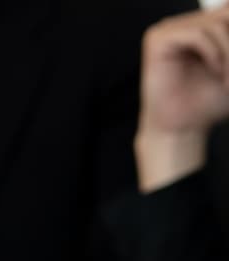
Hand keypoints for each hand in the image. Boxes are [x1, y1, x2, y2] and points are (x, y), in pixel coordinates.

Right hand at [136, 6, 228, 189]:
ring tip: (227, 79)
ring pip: (216, 24)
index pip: (228, 12)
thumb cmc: (208, 103)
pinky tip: (214, 71)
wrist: (181, 129)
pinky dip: (213, 53)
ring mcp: (169, 30)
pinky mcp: (157, 39)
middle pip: (226, 13)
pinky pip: (197, 34)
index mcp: (202, 27)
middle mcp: (184, 24)